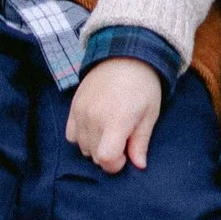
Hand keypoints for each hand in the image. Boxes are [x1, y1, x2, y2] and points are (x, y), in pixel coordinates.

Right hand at [66, 54, 164, 173]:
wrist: (125, 54)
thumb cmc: (143, 86)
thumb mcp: (150, 114)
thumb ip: (141, 141)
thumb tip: (138, 165)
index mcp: (116, 121)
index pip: (106, 159)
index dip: (116, 165)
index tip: (126, 155)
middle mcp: (93, 118)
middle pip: (94, 156)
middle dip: (109, 154)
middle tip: (122, 138)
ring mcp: (80, 112)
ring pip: (82, 147)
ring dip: (95, 146)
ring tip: (110, 130)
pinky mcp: (73, 106)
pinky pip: (70, 135)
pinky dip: (81, 137)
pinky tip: (95, 127)